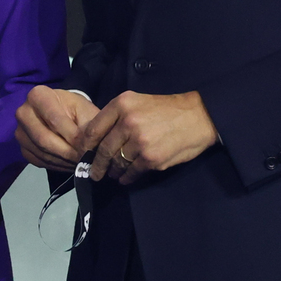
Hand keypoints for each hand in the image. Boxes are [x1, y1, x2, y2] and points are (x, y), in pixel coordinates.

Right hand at [15, 84, 98, 168]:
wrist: (66, 115)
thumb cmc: (77, 110)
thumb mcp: (87, 112)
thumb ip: (88, 128)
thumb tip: (86, 149)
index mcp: (38, 95)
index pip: (54, 121)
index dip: (73, 137)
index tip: (88, 146)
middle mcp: (23, 112)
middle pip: (44, 139)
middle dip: (68, 152)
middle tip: (85, 158)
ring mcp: (20, 131)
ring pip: (42, 153)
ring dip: (64, 160)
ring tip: (80, 160)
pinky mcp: (23, 148)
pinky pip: (39, 161)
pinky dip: (57, 164)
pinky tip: (69, 161)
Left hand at [80, 90, 218, 183]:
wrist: (198, 117)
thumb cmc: (165, 109)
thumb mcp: (137, 102)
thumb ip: (116, 116)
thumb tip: (96, 137)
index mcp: (121, 105)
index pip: (94, 129)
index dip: (85, 145)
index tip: (82, 154)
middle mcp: (128, 122)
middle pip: (103, 149)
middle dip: (96, 164)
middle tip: (93, 172)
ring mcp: (140, 141)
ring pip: (117, 162)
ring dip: (112, 171)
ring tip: (111, 174)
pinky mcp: (152, 158)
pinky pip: (132, 171)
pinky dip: (126, 177)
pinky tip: (125, 178)